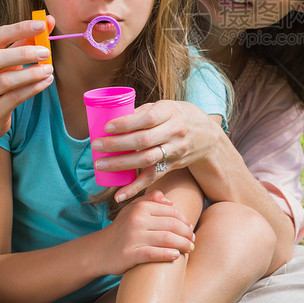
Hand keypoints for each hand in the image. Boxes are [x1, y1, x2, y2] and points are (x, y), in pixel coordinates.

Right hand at [0, 17, 55, 142]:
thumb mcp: (6, 63)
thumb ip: (25, 41)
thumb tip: (49, 20)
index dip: (19, 28)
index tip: (42, 24)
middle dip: (23, 53)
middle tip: (46, 52)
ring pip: (4, 81)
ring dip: (30, 73)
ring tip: (49, 69)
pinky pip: (13, 99)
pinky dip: (32, 89)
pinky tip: (46, 82)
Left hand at [90, 100, 223, 199]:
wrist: (208, 136)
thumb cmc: (179, 116)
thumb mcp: (166, 106)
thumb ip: (143, 112)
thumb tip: (113, 117)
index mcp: (170, 112)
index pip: (147, 118)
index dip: (126, 123)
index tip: (107, 127)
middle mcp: (175, 132)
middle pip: (143, 141)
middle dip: (117, 145)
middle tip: (96, 146)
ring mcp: (175, 151)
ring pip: (146, 160)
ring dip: (121, 164)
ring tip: (100, 164)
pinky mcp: (172, 166)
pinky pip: (152, 178)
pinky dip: (135, 188)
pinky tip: (119, 196)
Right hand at [98, 190, 195, 274]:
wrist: (99, 250)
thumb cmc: (121, 229)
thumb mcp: (132, 209)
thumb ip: (150, 200)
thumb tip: (170, 201)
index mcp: (140, 207)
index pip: (171, 212)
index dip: (184, 220)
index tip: (191, 228)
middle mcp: (136, 219)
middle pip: (172, 225)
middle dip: (186, 233)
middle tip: (193, 240)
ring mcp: (133, 237)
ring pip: (167, 239)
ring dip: (182, 244)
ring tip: (189, 249)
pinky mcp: (130, 254)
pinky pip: (154, 254)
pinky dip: (168, 254)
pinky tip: (176, 256)